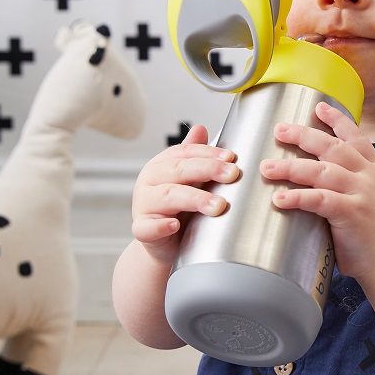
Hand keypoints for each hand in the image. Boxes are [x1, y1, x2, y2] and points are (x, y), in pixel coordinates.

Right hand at [130, 124, 238, 264]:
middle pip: (178, 170)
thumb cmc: (181, 210)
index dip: (209, 154)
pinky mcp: (141, 230)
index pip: (185, 153)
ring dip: (194, 198)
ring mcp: (143, 205)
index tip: (231, 158)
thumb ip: (195, 157)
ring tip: (218, 205)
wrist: (167, 245)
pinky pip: (146, 227)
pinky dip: (160, 226)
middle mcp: (149, 181)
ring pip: (167, 196)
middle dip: (207, 170)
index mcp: (162, 165)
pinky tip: (174, 225)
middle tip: (232, 174)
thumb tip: (200, 128)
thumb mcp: (190, 181)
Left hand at [259, 101, 374, 279]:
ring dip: (292, 167)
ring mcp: (362, 194)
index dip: (337, 120)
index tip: (319, 107)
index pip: (355, 137)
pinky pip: (320, 200)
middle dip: (304, 135)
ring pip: (322, 171)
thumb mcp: (368, 196)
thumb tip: (313, 169)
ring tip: (268, 167)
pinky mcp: (352, 214)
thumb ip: (348, 180)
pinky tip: (280, 198)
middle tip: (280, 129)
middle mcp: (368, 176)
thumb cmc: (372, 231)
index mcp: (372, 169)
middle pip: (333, 147)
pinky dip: (298, 197)